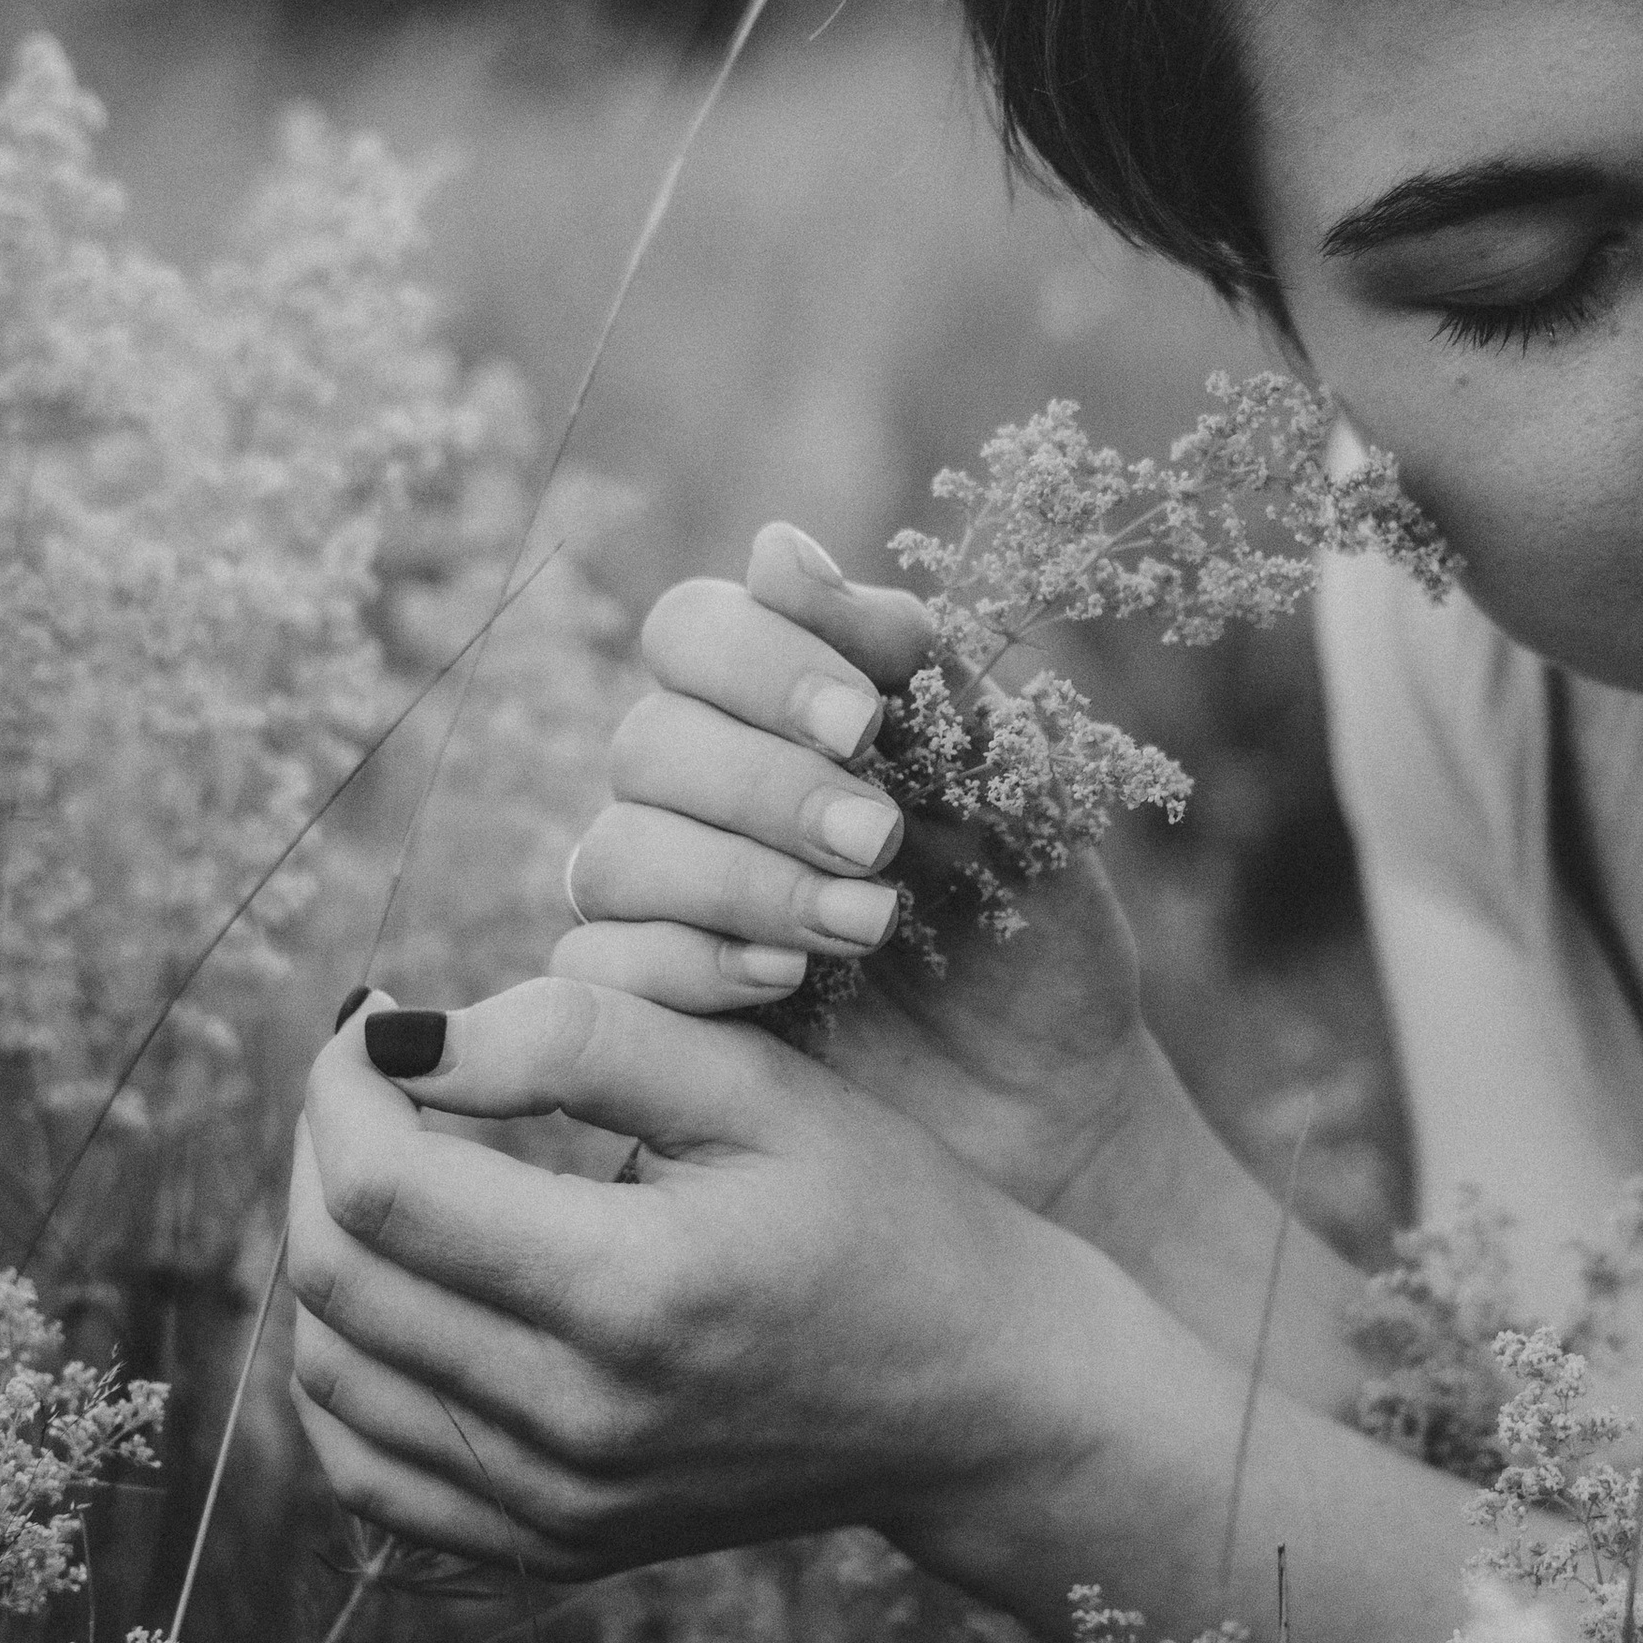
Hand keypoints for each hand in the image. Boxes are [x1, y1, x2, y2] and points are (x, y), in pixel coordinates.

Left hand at [286, 979, 1086, 1580]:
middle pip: (338, 1279)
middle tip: (375, 1073)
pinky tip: (396, 1289)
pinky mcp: (555, 1546)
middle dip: (325, 1146)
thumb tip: (405, 1038)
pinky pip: (373, 1474)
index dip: (343, 1082)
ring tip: (391, 1161)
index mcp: (638, 1294)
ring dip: (327, 1249)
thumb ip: (581, 1040)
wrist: (978, 1399)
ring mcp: (562, 1504)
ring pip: (335, 1376)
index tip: (376, 1013)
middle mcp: (582, 1422)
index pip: (385, 1190)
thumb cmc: (882, 1214)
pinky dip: (347, 1374)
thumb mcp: (761, 1089)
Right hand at [552, 521, 1159, 1223]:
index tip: (867, 724)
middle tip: (881, 843)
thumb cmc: (1030, 920)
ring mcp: (660, 906)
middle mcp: (697, 795)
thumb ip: (902, 658)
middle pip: (647, 743)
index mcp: (777, 710)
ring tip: (866, 925)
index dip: (757, 662)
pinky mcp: (645, 1014)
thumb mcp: (1006, 779)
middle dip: (767, 790)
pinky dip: (685, 966)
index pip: (691, 630)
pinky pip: (592, 970)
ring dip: (740, 882)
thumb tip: (772, 545)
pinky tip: (785, 983)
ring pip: (613, 854)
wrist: (1050, 1097)